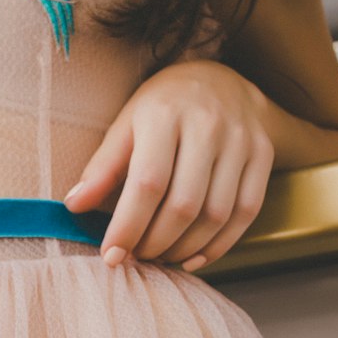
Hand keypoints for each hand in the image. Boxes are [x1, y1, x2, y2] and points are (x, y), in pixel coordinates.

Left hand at [64, 60, 275, 271]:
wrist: (220, 79)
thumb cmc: (162, 108)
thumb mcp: (126, 125)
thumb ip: (102, 167)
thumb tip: (74, 206)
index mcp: (164, 114)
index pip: (147, 183)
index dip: (128, 225)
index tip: (111, 255)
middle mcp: (208, 125)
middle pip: (184, 204)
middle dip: (156, 243)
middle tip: (137, 256)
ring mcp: (241, 141)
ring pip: (217, 214)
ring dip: (185, 248)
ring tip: (161, 257)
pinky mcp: (263, 155)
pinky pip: (246, 212)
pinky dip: (220, 245)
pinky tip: (194, 257)